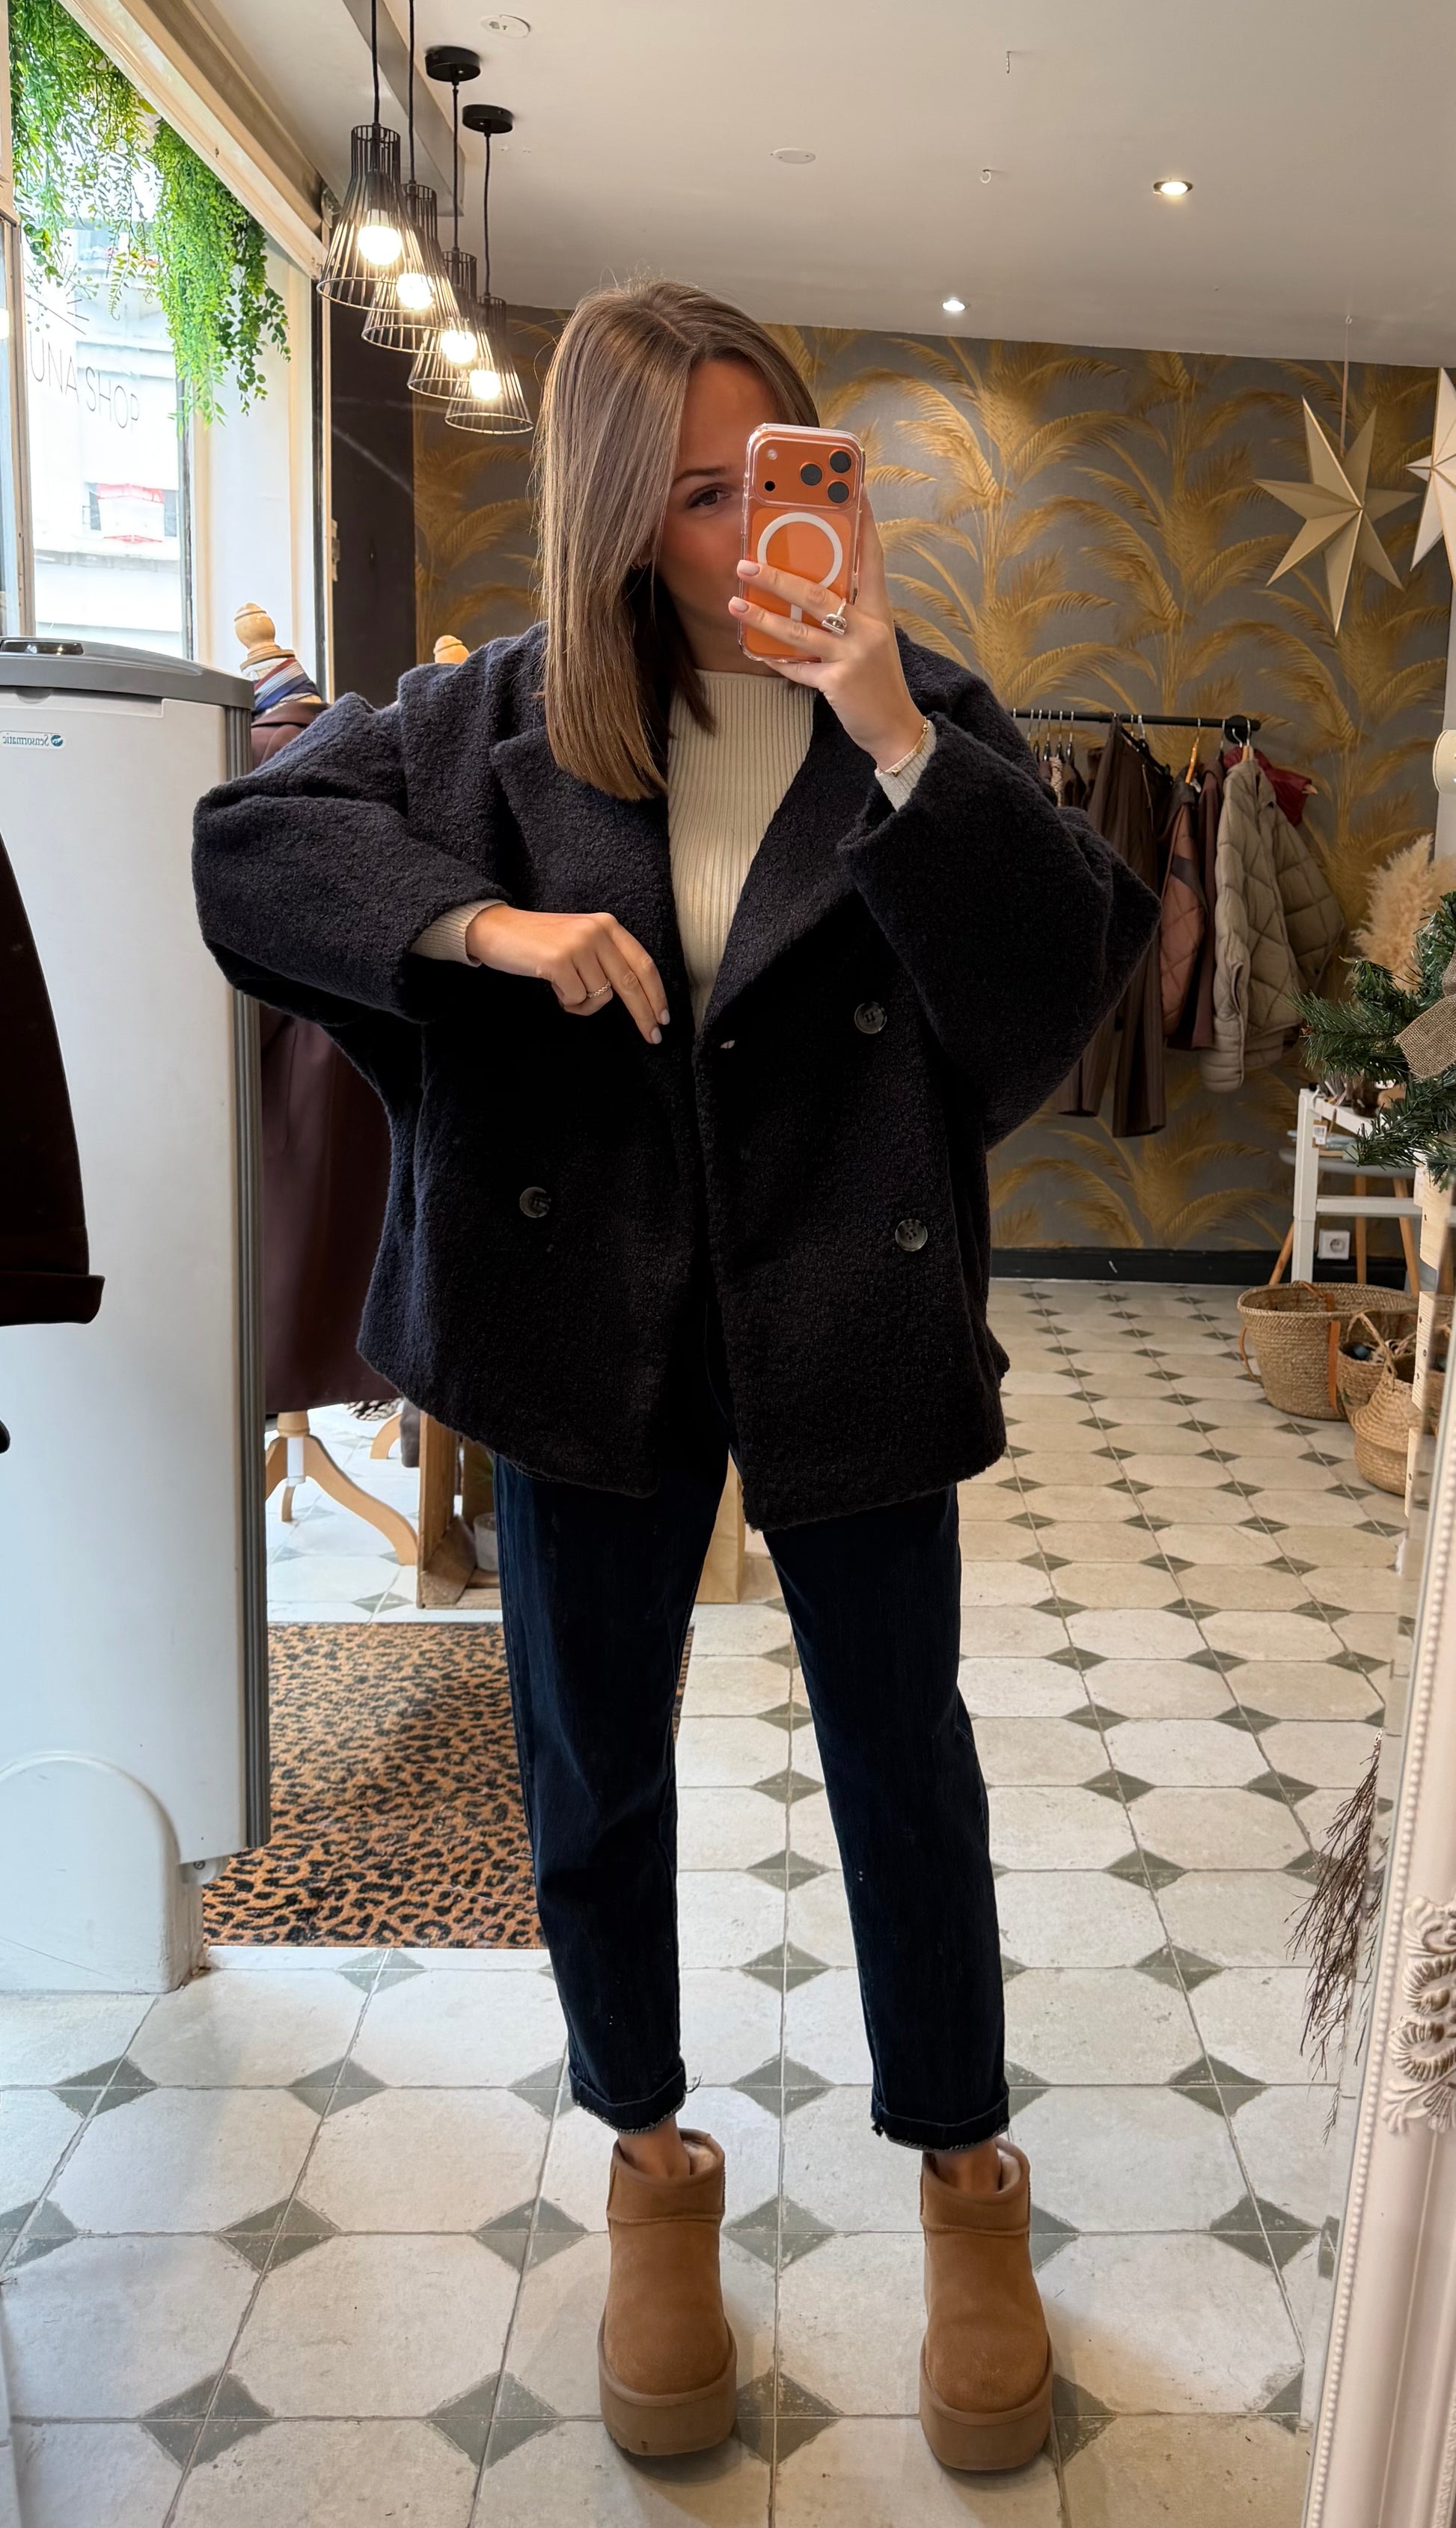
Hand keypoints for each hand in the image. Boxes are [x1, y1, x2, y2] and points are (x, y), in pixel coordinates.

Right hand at [464, 904, 669, 1043]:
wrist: (496, 928)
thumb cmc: (539, 942)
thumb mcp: (580, 939)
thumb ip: (606, 958)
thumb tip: (636, 997)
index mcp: (607, 925)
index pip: (643, 964)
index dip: (656, 994)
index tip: (664, 1018)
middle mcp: (597, 931)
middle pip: (630, 983)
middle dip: (644, 1015)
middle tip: (653, 1038)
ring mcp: (579, 945)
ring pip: (599, 997)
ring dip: (582, 1002)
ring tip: (562, 985)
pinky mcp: (559, 961)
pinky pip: (576, 999)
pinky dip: (565, 1001)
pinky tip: (551, 984)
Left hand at [728, 505, 924, 771]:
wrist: (894, 727)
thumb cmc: (878, 680)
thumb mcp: (871, 639)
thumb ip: (847, 614)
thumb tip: (807, 589)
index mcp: (877, 611)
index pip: (871, 560)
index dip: (864, 525)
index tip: (855, 492)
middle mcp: (867, 628)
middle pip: (819, 593)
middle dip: (778, 577)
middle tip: (746, 563)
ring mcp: (853, 655)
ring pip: (800, 630)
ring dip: (763, 617)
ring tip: (735, 603)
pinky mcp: (838, 682)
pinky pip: (797, 668)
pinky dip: (776, 660)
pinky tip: (756, 650)